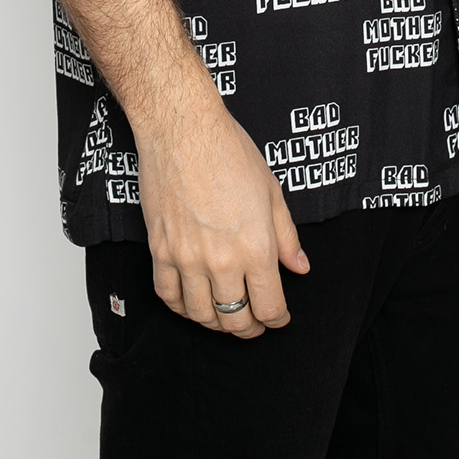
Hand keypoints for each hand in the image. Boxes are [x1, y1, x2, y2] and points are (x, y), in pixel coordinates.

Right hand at [136, 97, 309, 338]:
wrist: (182, 130)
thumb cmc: (229, 151)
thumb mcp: (272, 191)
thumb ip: (286, 236)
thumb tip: (299, 266)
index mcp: (255, 247)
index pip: (270, 306)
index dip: (277, 319)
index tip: (279, 318)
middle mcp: (221, 261)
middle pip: (235, 319)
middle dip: (250, 328)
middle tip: (255, 324)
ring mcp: (186, 258)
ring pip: (201, 315)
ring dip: (216, 323)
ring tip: (225, 317)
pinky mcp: (160, 250)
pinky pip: (168, 296)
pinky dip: (182, 307)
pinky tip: (193, 303)